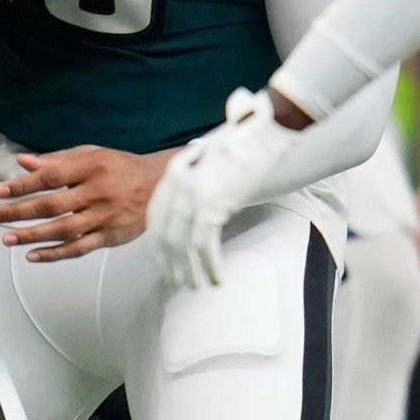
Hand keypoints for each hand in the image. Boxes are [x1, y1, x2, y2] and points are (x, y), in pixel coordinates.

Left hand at [0, 144, 168, 260]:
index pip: (51, 176)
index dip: (24, 185)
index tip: (1, 192)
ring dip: (32, 235)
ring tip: (7, 239)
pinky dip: (55, 253)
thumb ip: (58, 160)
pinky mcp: (110, 236)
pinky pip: (79, 248)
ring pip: (63, 230)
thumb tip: (23, 162)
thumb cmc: (121, 168)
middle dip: (19, 211)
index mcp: (92, 166)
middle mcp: (98, 192)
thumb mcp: (92, 155)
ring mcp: (104, 217)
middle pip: (52, 204)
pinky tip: (33, 255)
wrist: (161, 187)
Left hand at [143, 89, 320, 288]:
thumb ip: (198, 182)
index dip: (157, 245)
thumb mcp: (211, 160)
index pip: (156, 218)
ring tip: (195, 287)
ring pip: (183, 245)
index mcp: (173, 174)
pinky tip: (217, 279)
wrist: (263, 132)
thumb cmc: (242, 144)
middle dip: (171, 263)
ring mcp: (193, 196)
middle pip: (165, 235)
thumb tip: (201, 212)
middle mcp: (177, 186)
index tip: (162, 263)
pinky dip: (211, 265)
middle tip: (177, 282)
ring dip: (189, 270)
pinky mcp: (214, 205)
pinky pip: (207, 244)